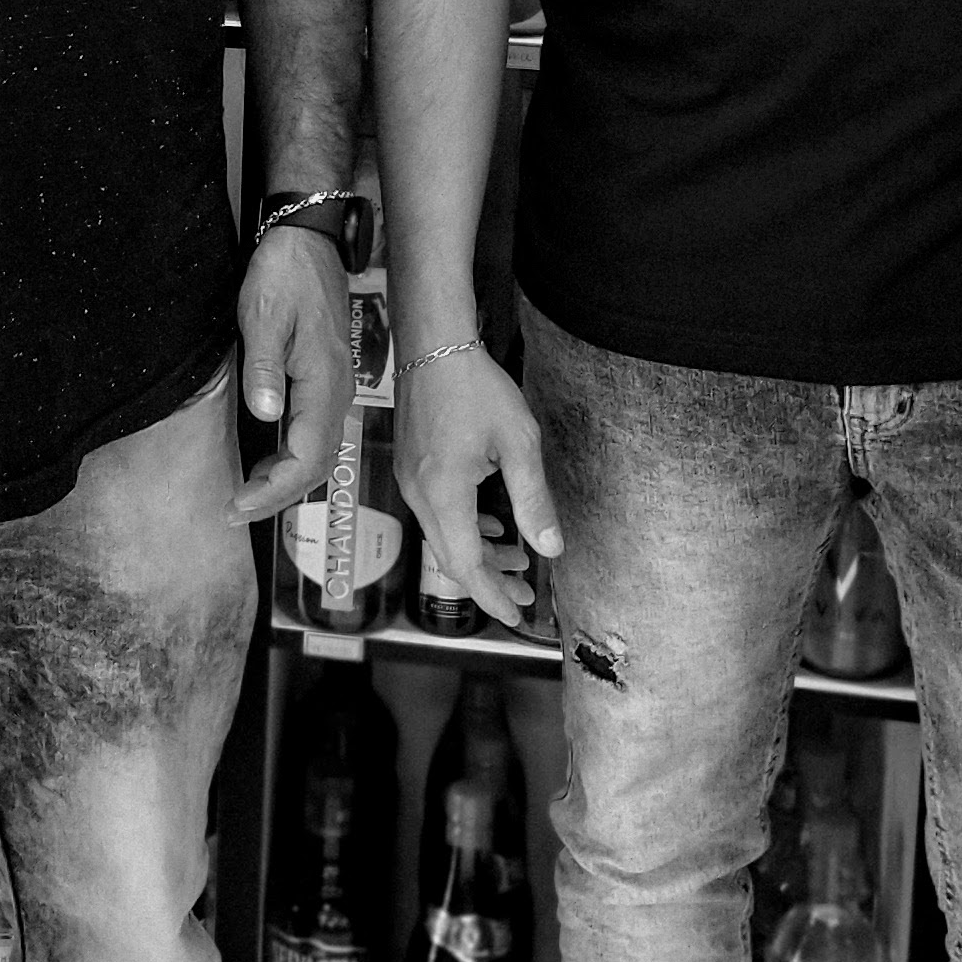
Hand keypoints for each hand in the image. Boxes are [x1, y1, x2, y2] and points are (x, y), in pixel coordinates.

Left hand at [233, 225, 354, 522]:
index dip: (273, 490)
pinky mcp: (325, 381)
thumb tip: (265, 416)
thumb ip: (265, 368)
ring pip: (317, 454)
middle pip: (316, 466)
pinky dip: (290, 459)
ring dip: (284, 481)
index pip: (306, 459)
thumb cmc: (284, 275)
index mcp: (324, 384)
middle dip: (277, 496)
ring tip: (245, 496)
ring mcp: (334, 388)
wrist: (307, 241)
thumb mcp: (264, 316)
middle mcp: (336, 393)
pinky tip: (265, 463)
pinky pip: (313, 435)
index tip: (238, 504)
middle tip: (234, 511)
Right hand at [393, 338, 560, 629]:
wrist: (434, 344)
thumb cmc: (476, 387)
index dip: (493, 596)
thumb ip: (533, 500)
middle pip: (452, 557)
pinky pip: (437, 514)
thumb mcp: (518, 443)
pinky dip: (464, 529)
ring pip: (444, 537)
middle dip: (490, 581)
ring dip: (479, 554)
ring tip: (516, 561)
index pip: (466, 565)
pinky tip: (490, 524)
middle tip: (526, 595)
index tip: (517, 617)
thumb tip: (551, 549)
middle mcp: (419, 494)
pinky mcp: (412, 467)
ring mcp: (411, 480)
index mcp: (444, 493)